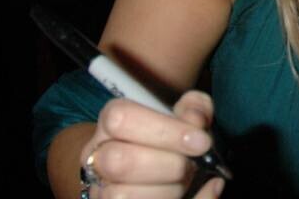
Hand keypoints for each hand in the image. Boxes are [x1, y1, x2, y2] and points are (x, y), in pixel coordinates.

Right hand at [79, 90, 224, 197]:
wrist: (154, 161)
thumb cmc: (172, 134)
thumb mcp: (186, 112)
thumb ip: (195, 108)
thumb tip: (195, 122)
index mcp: (112, 121)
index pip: (121, 119)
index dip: (164, 131)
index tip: (200, 140)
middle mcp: (98, 156)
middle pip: (118, 162)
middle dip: (167, 166)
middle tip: (192, 164)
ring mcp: (101, 187)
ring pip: (122, 195)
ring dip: (168, 190)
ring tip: (185, 180)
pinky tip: (195, 193)